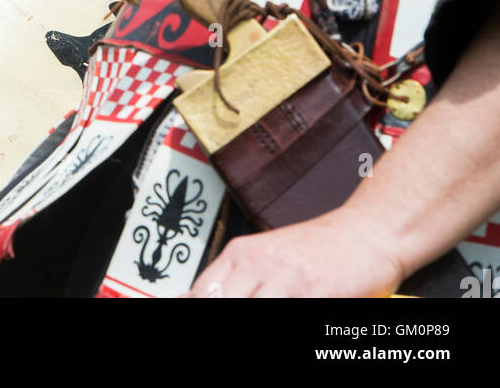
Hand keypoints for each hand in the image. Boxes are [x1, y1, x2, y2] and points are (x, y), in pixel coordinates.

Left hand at [186, 209, 402, 298]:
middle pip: (222, 302)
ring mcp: (287, 278)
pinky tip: (296, 311)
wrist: (366, 231)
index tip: (190, 316)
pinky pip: (292, 312)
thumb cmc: (318, 249)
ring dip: (259, 315)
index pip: (201, 293)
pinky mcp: (316, 291)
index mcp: (241, 253)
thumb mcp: (267, 256)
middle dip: (223, 318)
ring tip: (269, 309)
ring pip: (251, 307)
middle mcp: (259, 263)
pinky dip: (290, 315)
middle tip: (229, 327)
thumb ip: (232, 279)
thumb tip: (191, 297)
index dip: (196, 307)